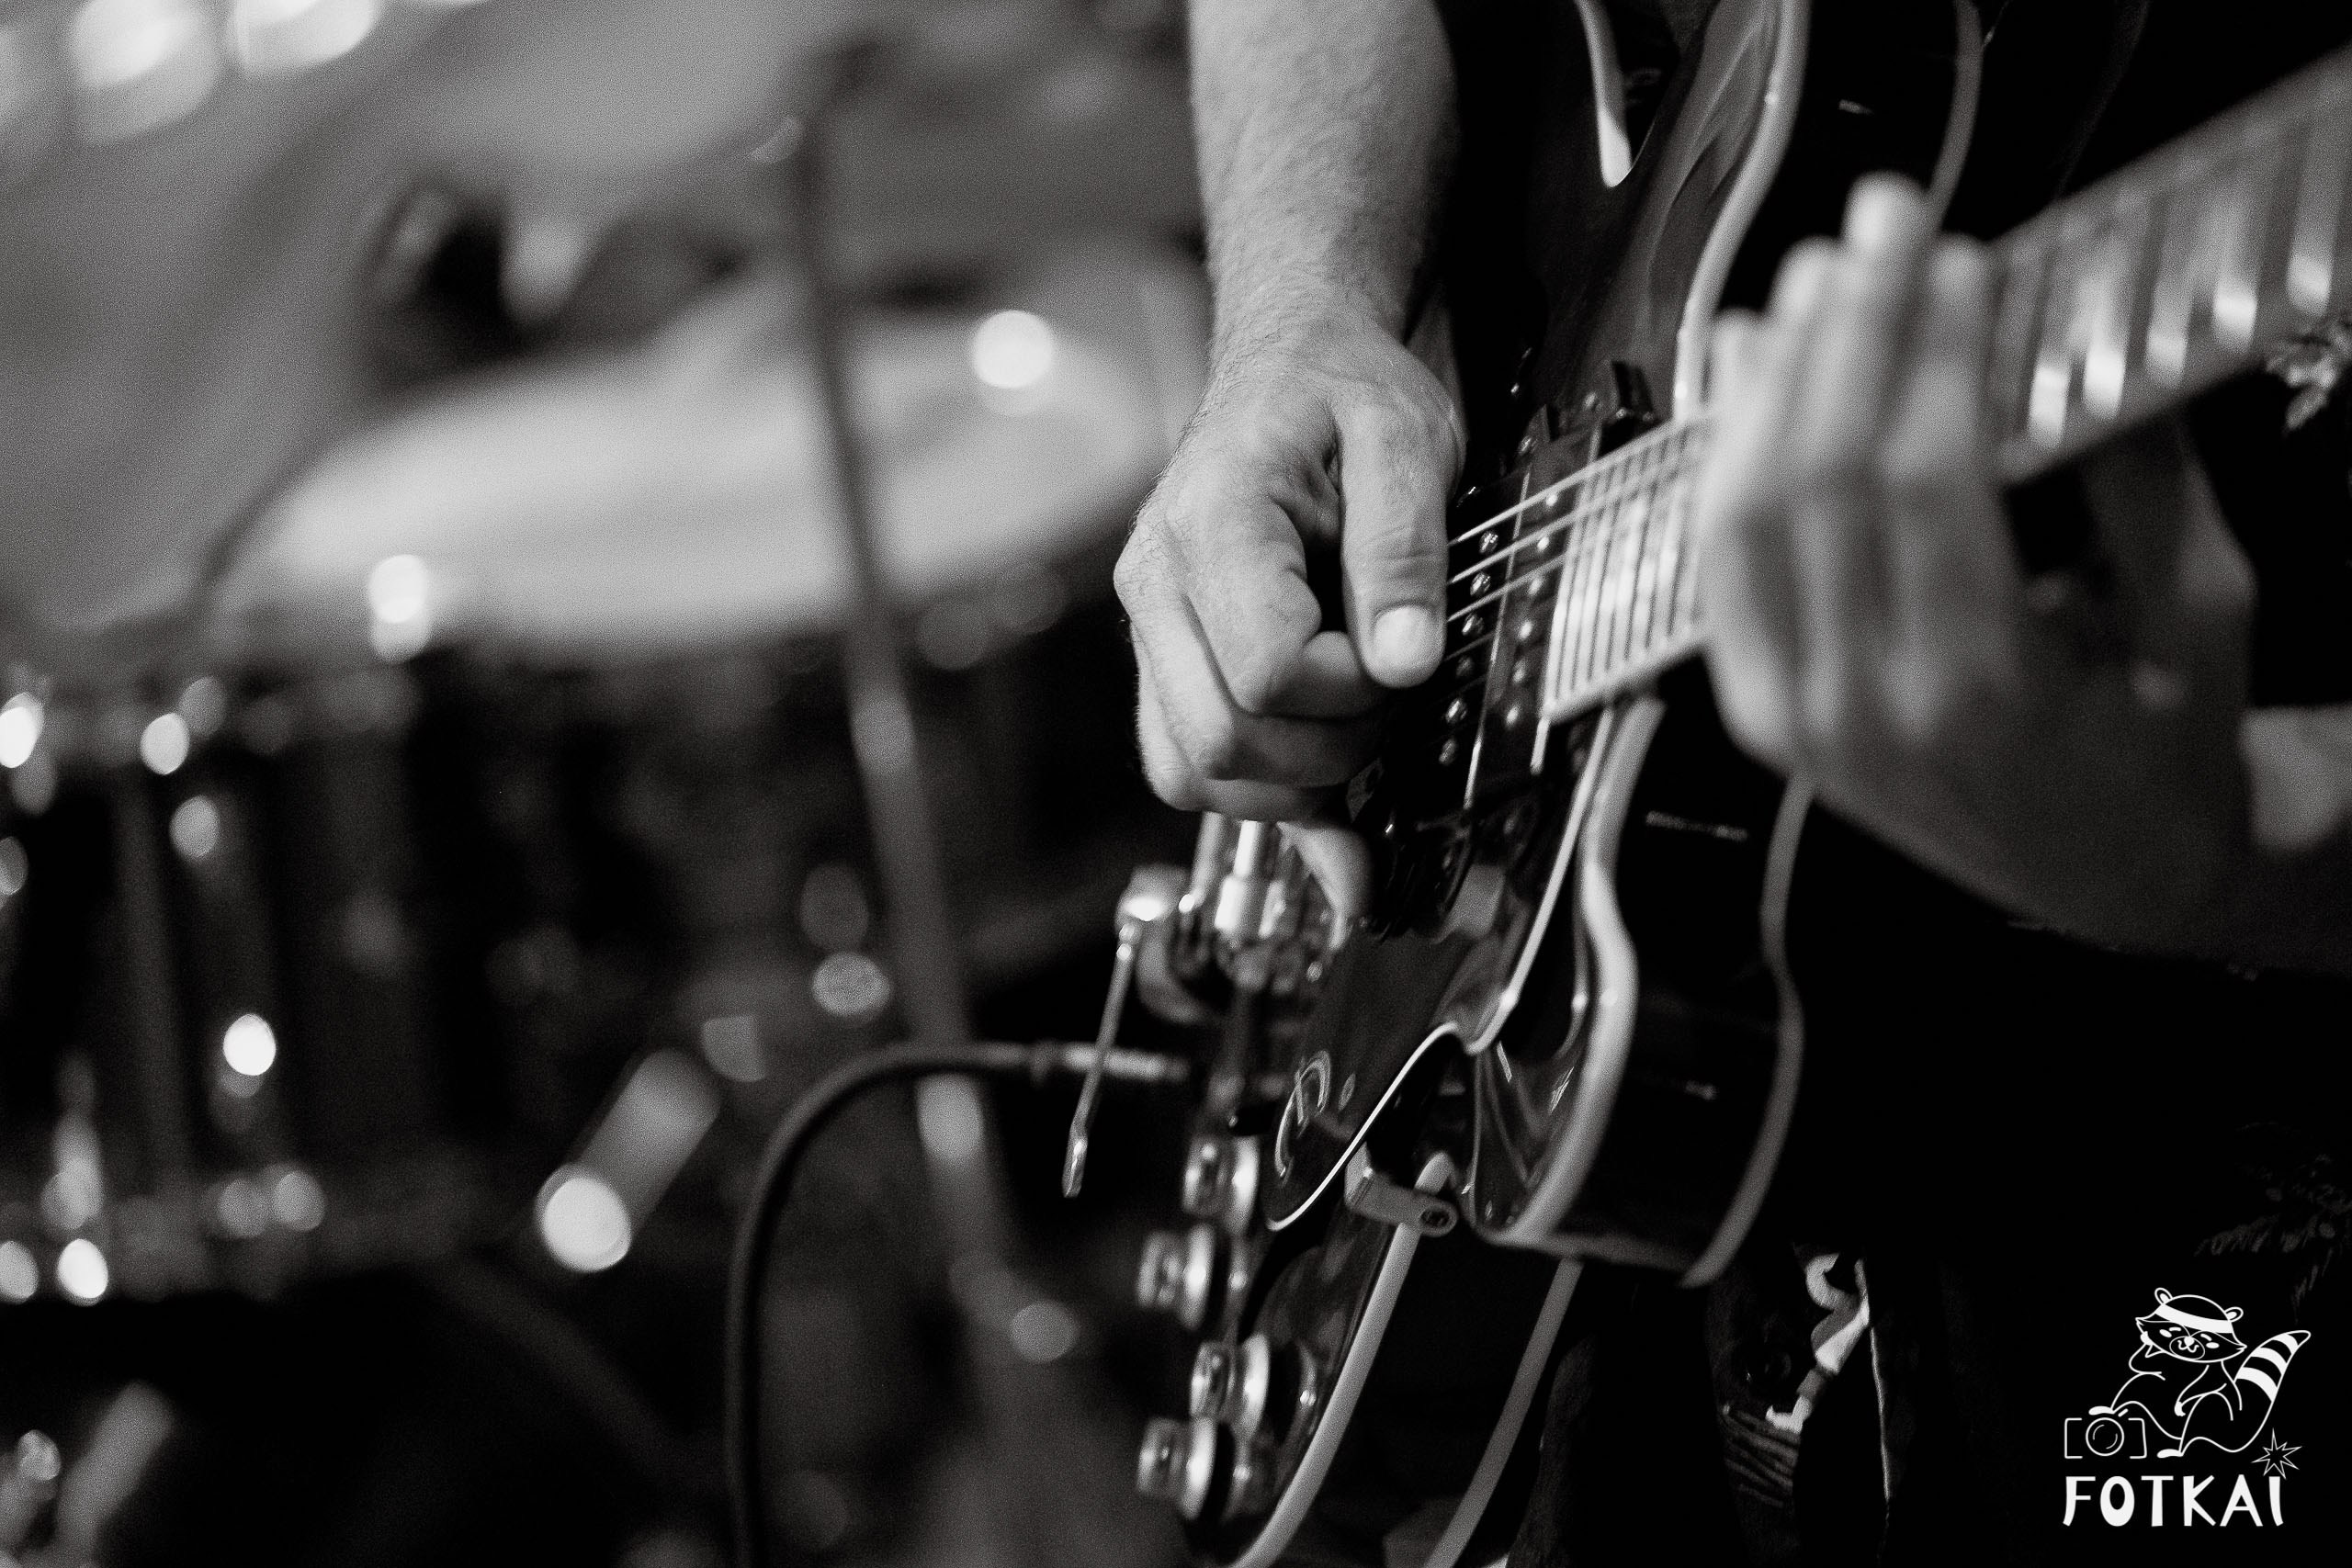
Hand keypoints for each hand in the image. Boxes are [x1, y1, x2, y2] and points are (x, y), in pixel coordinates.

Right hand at [1117, 300, 1460, 832]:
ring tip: (1357, 726)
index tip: (1402, 657)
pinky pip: (1184, 764)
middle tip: (1390, 698)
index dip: (1351, 692)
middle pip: (1221, 739)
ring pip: (1192, 771)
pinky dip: (1256, 793)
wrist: (1289, 364)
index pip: (1267, 671)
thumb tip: (1403, 663)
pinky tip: (1320, 784)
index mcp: (1214, 521)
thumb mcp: (1406, 440)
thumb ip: (1404, 552)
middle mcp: (1156, 583)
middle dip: (1328, 750)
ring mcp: (1150, 627)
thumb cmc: (1342, 393)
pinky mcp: (1164, 658)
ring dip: (1289, 784)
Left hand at [1694, 176, 2257, 951]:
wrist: (2110, 875)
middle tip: (1876, 228)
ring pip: (1740, 518)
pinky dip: (1723, 458)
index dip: (1928, 356)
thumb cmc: (2163, 751)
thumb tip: (2075, 342)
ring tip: (1807, 280)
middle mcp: (1865, 711)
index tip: (1954, 261)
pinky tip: (1747, 373)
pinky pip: (1716, 565)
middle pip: (1818, 484)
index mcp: (1983, 695)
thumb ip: (2146, 484)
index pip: (1923, 485)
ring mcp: (1795, 719)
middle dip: (1844, 334)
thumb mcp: (2203, 619)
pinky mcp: (1758, 711)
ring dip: (1768, 381)